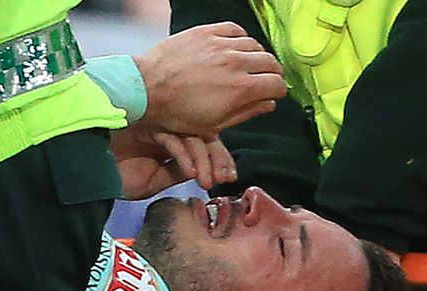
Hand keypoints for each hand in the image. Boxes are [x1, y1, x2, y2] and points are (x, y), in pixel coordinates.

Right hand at [111, 126, 237, 199]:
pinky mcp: (145, 125)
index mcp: (169, 136)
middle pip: (202, 132)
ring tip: (205, 181)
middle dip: (217, 157)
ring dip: (203, 160)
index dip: (219, 158)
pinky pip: (172, 138)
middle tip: (224, 178)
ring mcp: (155, 123)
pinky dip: (184, 156)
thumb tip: (207, 170)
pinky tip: (189, 173)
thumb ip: (180, 170)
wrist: (90, 177)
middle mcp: (164, 125)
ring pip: (191, 134)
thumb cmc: (117, 178)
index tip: (229, 177)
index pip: (202, 140)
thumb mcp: (157, 180)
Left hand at [134, 21, 286, 135]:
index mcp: (241, 88)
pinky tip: (235, 47)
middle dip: (273, 73)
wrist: (147, 89)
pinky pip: (234, 30)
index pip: (277, 83)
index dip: (279, 90)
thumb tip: (268, 104)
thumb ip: (247, 112)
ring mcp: (221, 44)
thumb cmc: (177, 112)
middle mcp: (236, 62)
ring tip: (250, 64)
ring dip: (257, 56)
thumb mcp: (215, 124)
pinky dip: (240, 39)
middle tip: (266, 79)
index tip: (275, 93)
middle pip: (271, 62)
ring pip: (255, 44)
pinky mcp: (206, 32)